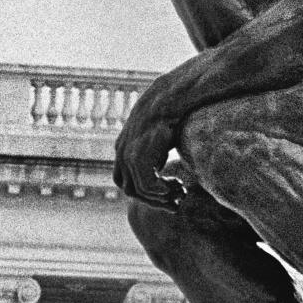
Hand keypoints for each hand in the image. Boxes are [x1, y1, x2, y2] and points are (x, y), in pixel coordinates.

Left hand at [114, 86, 183, 210]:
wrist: (169, 99)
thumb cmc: (169, 118)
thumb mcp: (158, 143)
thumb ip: (154, 159)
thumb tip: (162, 178)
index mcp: (123, 150)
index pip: (128, 183)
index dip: (146, 194)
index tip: (167, 196)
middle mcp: (120, 153)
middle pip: (130, 191)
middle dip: (154, 201)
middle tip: (176, 203)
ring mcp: (126, 155)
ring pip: (139, 191)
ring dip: (162, 197)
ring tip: (182, 192)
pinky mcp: (137, 156)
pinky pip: (146, 186)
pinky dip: (162, 191)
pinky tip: (179, 184)